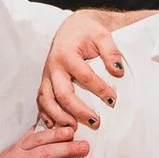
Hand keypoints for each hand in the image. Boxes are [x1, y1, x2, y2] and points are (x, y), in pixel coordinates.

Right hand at [40, 8, 126, 127]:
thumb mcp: (102, 36)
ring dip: (59, 117)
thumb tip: (118, 72)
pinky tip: (55, 126)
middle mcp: (53, 67)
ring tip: (74, 129)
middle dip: (78, 111)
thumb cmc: (87, 32)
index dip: (99, 89)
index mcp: (67, 54)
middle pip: (62, 94)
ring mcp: (46, 76)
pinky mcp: (45, 82)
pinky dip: (46, 115)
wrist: (71, 28)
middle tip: (96, 123)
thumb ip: (111, 52)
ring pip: (47, 100)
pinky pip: (41, 101)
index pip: (84, 76)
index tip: (113, 100)